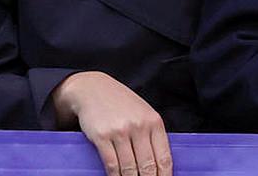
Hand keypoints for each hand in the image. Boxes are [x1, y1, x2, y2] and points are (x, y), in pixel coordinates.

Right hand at [50, 71, 171, 175]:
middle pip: (147, 166)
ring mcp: (120, 131)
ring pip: (129, 168)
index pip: (164, 157)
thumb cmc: (121, 103)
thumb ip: (152, 135)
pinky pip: (112, 164)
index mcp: (154, 121)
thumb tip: (160, 165)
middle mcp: (139, 126)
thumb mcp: (143, 113)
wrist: (93, 89)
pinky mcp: (102, 136)